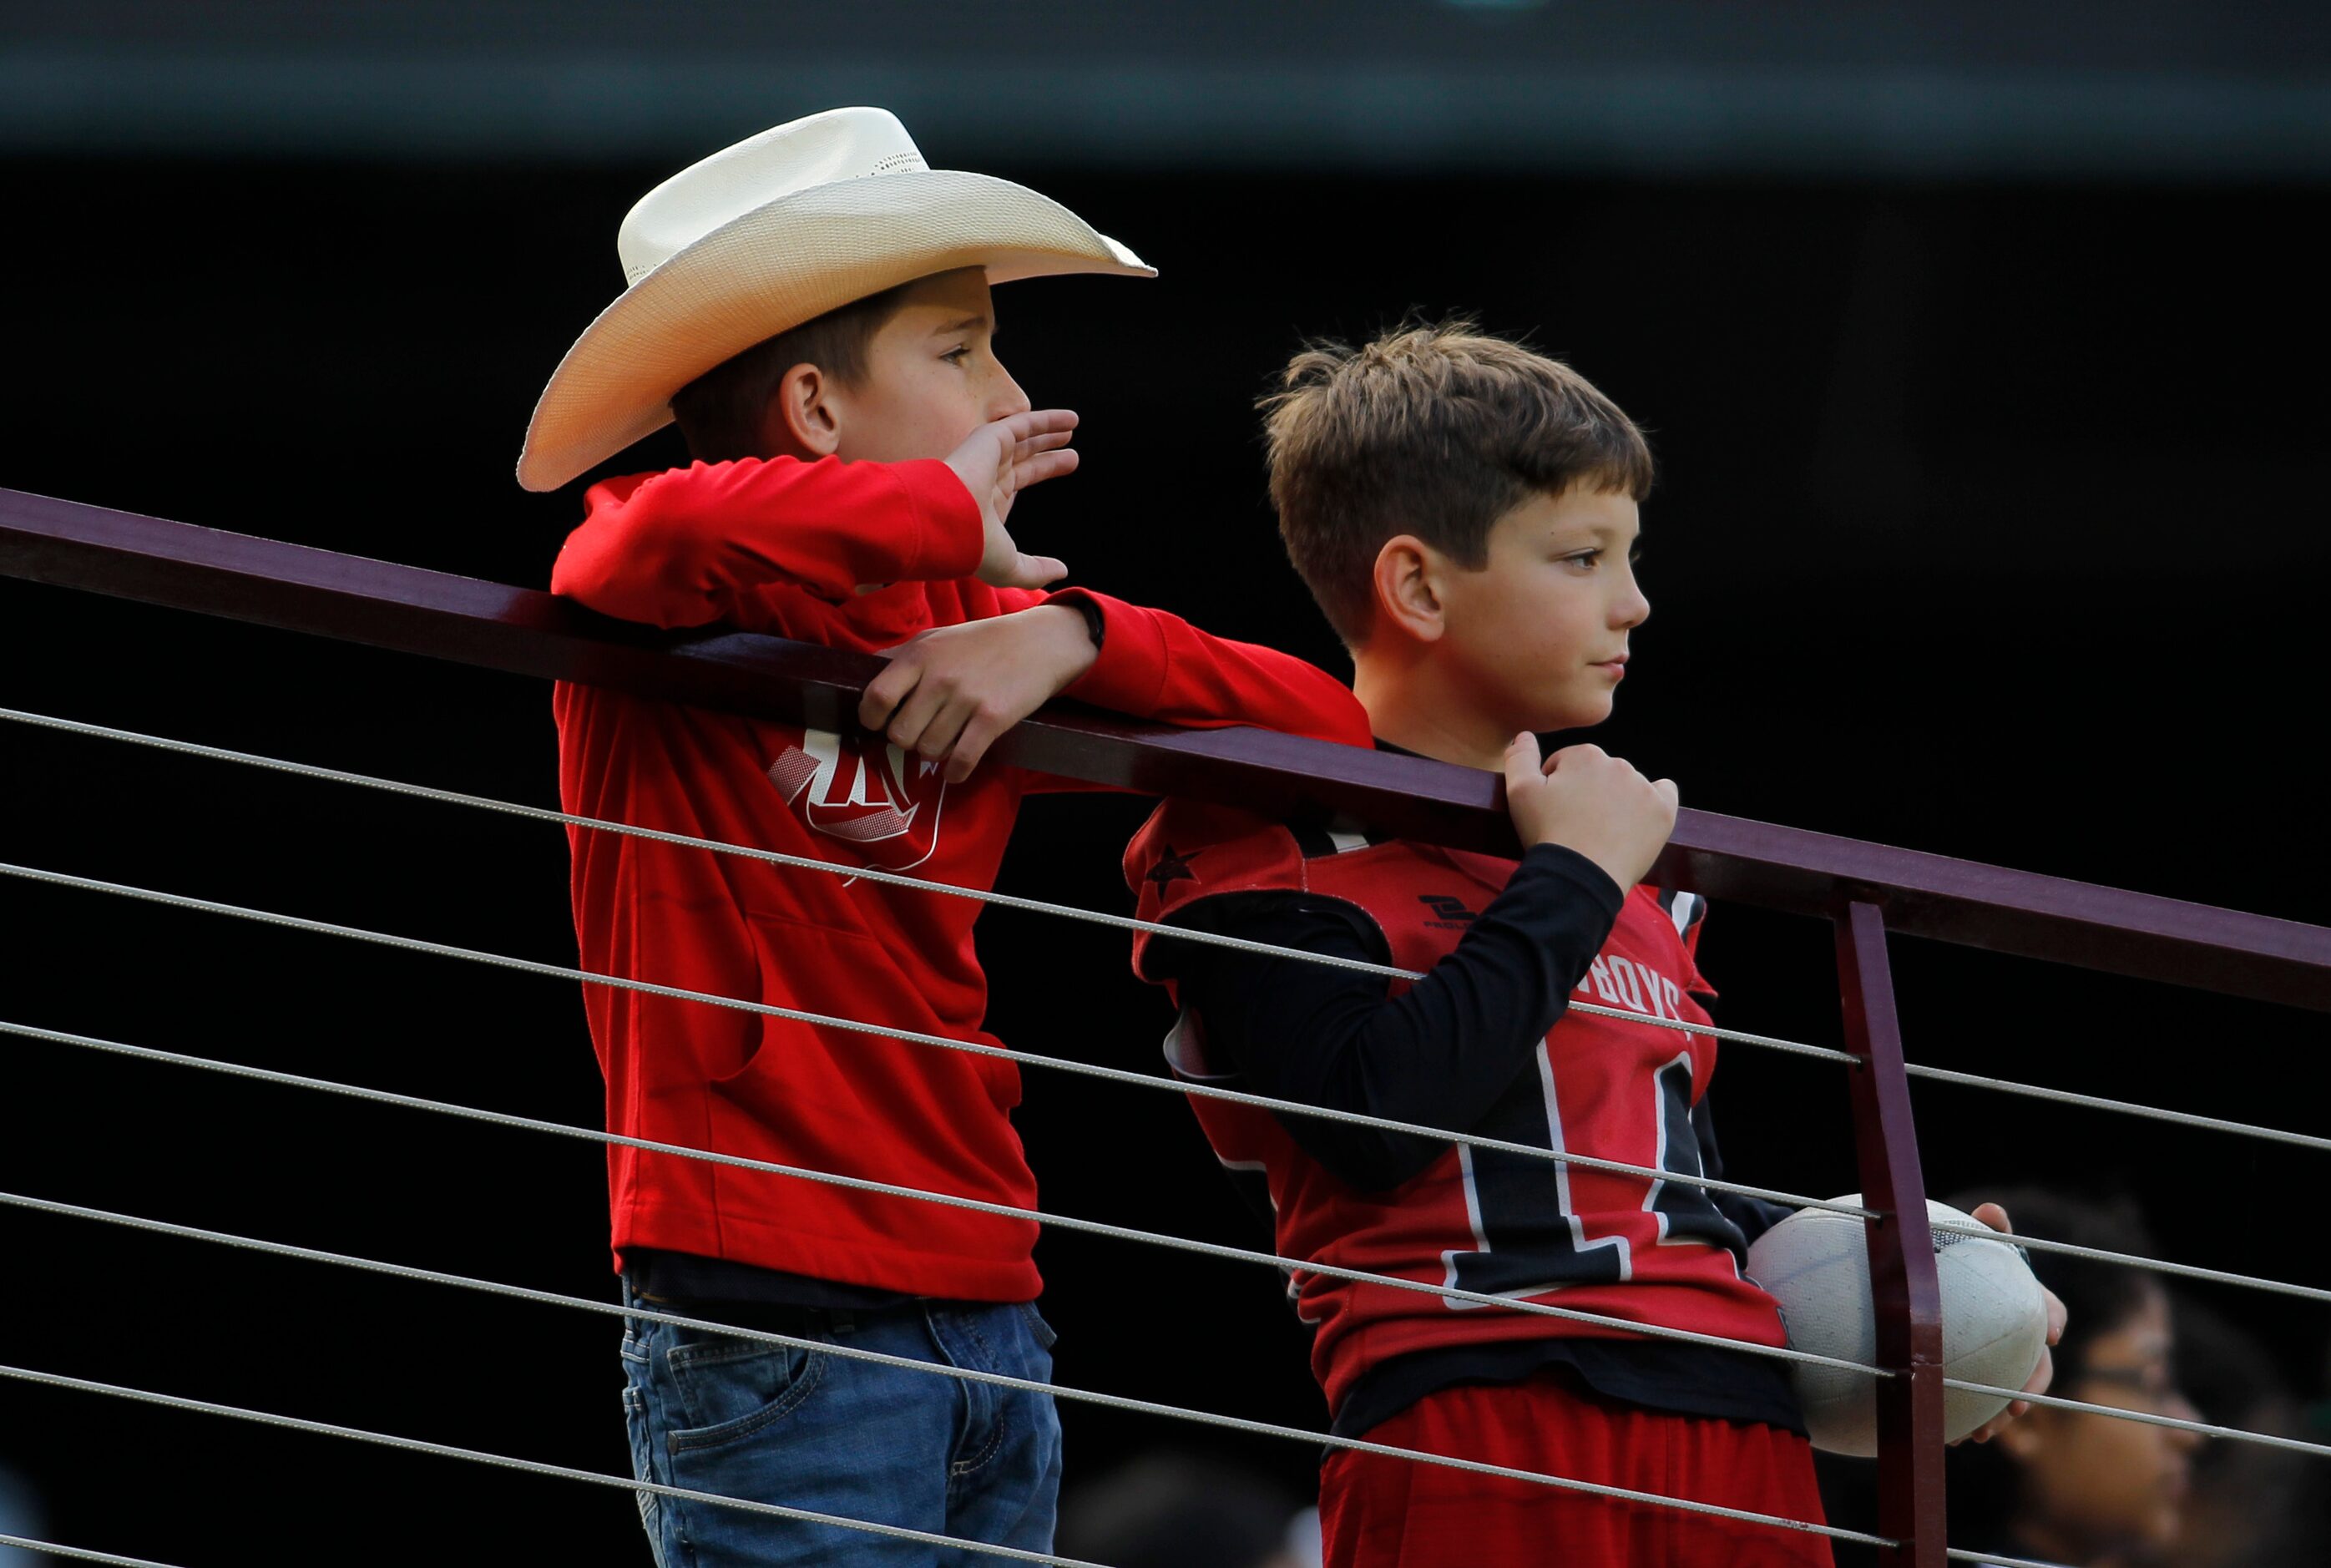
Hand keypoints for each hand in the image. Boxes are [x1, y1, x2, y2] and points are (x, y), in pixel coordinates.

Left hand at [857, 605, 1098, 781]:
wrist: (1038, 642)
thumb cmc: (980, 642)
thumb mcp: (935, 637)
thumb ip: (900, 656)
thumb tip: (860, 670)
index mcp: (920, 655)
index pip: (876, 698)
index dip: (872, 718)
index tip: (880, 722)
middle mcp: (939, 678)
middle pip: (900, 734)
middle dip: (907, 740)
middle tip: (921, 732)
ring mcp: (966, 699)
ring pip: (929, 750)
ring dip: (934, 753)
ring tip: (945, 741)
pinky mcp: (992, 719)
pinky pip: (961, 761)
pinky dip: (955, 772)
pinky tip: (955, 769)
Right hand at [943, 409, 1080, 589]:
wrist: (946, 523)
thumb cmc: (972, 547)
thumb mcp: (1011, 567)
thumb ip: (1037, 570)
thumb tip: (1063, 571)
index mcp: (987, 503)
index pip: (1018, 482)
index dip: (1042, 473)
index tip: (1063, 470)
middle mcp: (986, 477)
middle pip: (1024, 461)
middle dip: (1047, 457)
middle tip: (1071, 455)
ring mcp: (986, 457)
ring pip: (1023, 439)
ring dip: (1048, 432)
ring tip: (1073, 425)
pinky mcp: (990, 439)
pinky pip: (1022, 423)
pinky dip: (1047, 419)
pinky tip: (1070, 419)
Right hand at [1502, 734, 1677, 890]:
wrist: (1581, 877)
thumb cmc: (1548, 834)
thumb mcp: (1518, 792)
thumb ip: (1519, 757)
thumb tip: (1525, 735)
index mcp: (1584, 756)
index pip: (1566, 764)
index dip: (1554, 788)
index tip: (1552, 812)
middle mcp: (1618, 764)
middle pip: (1598, 774)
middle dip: (1586, 792)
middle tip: (1575, 824)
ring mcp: (1643, 787)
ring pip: (1627, 786)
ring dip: (1615, 800)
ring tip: (1601, 832)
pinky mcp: (1662, 811)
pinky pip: (1665, 793)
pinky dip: (1653, 801)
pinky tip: (1640, 818)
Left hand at [1958, 1201, 2067, 1443]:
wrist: (1925, 1291)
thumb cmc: (1955, 1262)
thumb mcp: (1967, 1243)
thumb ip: (1984, 1231)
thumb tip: (1993, 1210)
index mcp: (2023, 1301)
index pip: (2048, 1308)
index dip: (2051, 1319)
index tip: (2048, 1333)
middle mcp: (2020, 1336)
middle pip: (2038, 1365)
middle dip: (2031, 1387)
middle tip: (2015, 1404)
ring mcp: (2003, 1362)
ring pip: (2012, 1394)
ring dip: (2000, 1416)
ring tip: (1981, 1433)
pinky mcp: (1981, 1381)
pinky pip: (1983, 1407)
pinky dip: (1973, 1422)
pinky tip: (1953, 1436)